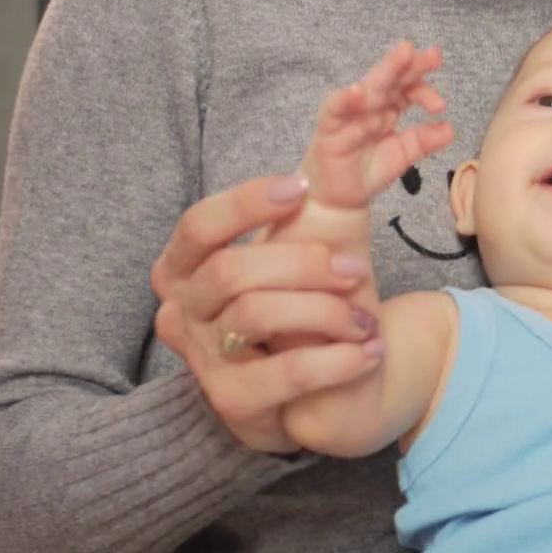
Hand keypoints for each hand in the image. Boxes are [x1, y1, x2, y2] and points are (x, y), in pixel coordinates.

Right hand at [150, 176, 385, 453]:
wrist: (306, 398)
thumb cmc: (293, 315)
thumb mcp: (291, 259)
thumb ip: (298, 214)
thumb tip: (333, 150)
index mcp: (185, 268)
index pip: (198, 225)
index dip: (246, 203)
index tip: (301, 187)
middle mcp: (181, 311)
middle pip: (230, 271)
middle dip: (302, 263)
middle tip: (356, 270)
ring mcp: (202, 359)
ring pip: (254, 316)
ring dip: (326, 312)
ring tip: (367, 320)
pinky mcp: (231, 402)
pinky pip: (285, 374)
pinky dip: (337, 360)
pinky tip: (370, 351)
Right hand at [303, 41, 452, 209]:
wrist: (340, 198)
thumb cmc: (369, 169)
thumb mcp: (404, 154)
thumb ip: (425, 140)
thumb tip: (451, 128)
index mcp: (389, 107)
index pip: (408, 89)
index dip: (424, 90)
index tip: (441, 105)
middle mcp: (371, 105)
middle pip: (391, 79)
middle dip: (410, 64)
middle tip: (432, 54)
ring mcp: (349, 113)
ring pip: (368, 87)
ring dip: (385, 71)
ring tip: (403, 55)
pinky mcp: (328, 127)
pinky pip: (334, 109)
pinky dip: (344, 99)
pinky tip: (358, 91)